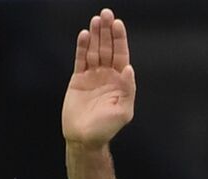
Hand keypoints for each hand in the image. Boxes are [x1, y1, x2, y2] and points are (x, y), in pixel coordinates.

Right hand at [62, 9, 135, 147]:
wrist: (84, 137)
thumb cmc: (106, 128)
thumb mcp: (123, 111)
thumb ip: (128, 90)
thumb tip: (129, 68)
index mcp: (120, 82)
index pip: (121, 56)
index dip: (120, 40)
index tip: (118, 24)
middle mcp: (107, 76)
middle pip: (108, 48)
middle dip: (108, 31)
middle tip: (106, 13)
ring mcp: (93, 76)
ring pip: (95, 50)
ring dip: (96, 35)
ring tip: (97, 19)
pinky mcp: (78, 78)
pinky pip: (80, 59)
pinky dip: (82, 47)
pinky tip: (85, 34)